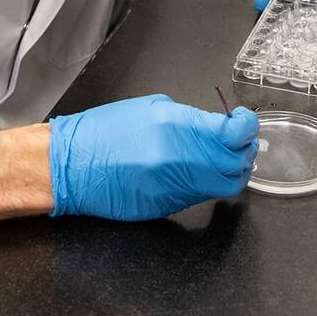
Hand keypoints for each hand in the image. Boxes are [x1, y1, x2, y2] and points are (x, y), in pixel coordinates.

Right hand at [49, 94, 259, 220]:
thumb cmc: (102, 132)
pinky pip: (200, 195)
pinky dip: (206, 183)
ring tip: (222, 156)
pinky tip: (197, 171)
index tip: (245, 123)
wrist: (70, 167)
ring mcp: (173, 187)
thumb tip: (214, 129)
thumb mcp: (149, 108)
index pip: (231, 134)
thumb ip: (186, 119)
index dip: (246, 128)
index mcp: (174, 127)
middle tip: (240, 142)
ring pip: (221, 185)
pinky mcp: (166, 207)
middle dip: (243, 153)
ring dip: (228, 171)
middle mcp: (179, 160)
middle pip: (233, 165)